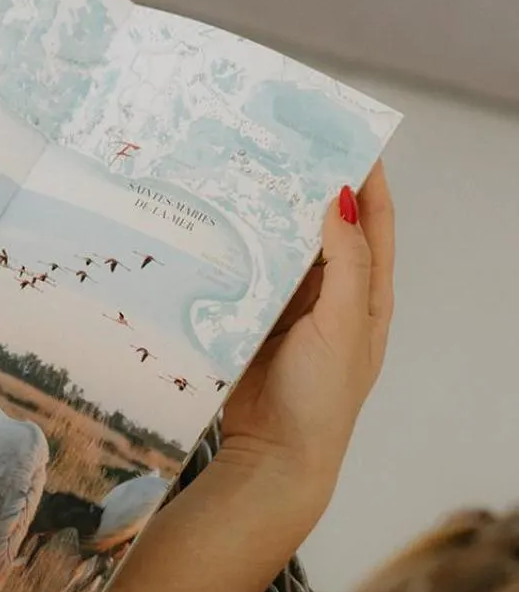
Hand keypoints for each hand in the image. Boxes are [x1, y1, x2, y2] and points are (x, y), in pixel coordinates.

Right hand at [219, 163, 394, 507]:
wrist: (272, 458)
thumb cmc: (320, 399)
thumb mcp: (345, 326)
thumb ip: (346, 264)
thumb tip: (340, 201)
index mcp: (367, 296)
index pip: (373, 223)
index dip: (366, 178)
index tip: (347, 133)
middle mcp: (331, 297)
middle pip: (322, 227)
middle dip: (308, 185)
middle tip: (284, 141)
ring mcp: (289, 308)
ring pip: (280, 247)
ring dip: (267, 213)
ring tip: (247, 170)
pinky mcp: (251, 321)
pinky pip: (245, 273)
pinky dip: (236, 247)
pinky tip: (218, 221)